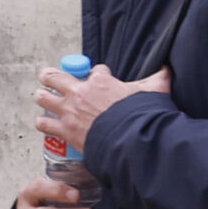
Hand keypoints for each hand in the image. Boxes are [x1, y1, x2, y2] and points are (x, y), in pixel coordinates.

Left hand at [34, 63, 171, 156]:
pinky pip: (46, 124)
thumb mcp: (155, 90)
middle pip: (58, 78)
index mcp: (101, 81)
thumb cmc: (139, 114)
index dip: (98, 73)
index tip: (99, 74)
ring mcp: (70, 111)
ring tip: (39, 95)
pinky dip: (43, 123)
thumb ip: (159, 79)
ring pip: (45, 98)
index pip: (95, 71)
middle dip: (51, 76)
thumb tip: (168, 70)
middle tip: (46, 75)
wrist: (127, 138)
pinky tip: (41, 122)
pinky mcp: (65, 130)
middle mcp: (81, 93)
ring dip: (42, 96)